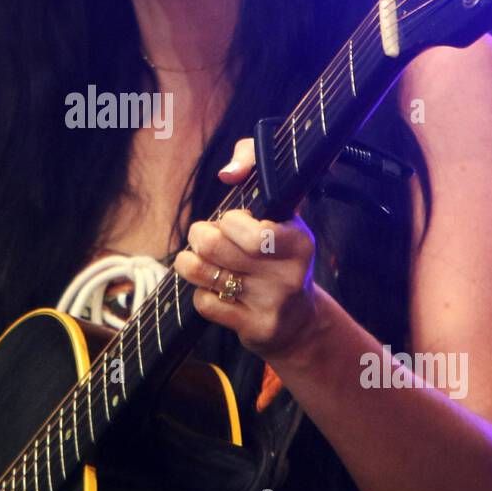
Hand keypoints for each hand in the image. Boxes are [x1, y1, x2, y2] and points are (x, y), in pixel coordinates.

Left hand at [173, 137, 320, 363]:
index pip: (243, 224)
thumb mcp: (279, 205)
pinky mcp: (255, 328)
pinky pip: (205, 303)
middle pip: (212, 245)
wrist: (300, 320)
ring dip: (192, 263)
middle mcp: (289, 272)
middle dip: (199, 236)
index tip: (233, 222)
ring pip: (203, 273)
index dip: (227, 220)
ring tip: (200, 260)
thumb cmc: (279, 253)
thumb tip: (228, 173)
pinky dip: (202, 293)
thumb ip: (254, 162)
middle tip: (204, 237)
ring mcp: (273, 303)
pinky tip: (216, 290)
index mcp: (298, 239)